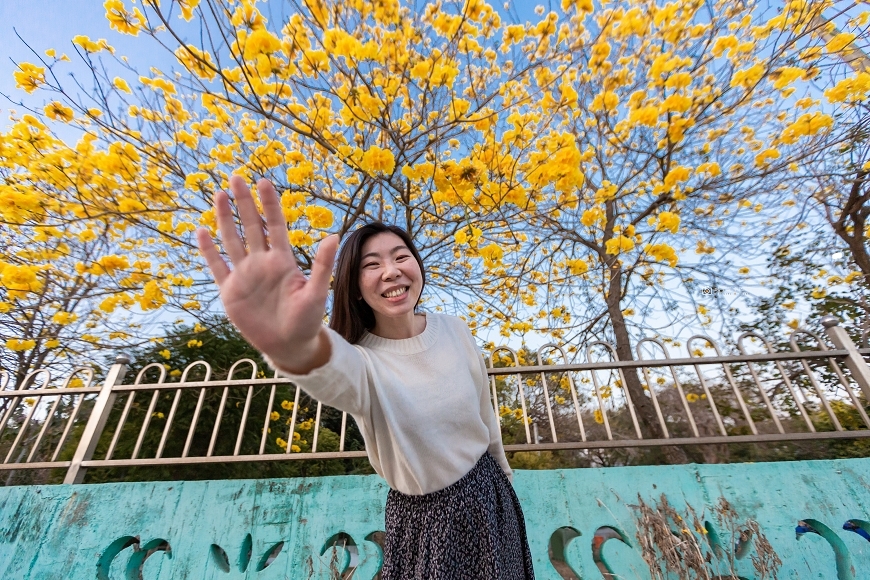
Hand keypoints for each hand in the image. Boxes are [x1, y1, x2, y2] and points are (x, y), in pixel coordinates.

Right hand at [196, 176, 337, 372]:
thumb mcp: (317, 292)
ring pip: (232, 241)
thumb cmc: (308, 319)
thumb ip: (323, 265)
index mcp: (283, 261)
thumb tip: (334, 235)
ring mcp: (244, 276)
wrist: (290, 345)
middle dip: (243, 202)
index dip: (269, 204)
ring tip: (219, 195)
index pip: (274, 225)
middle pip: (250, 226)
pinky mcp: (230, 292)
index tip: (264, 181)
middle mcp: (262, 263)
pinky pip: (217, 267)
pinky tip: (201, 231)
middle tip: (235, 176)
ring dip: (224, 219)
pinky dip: (209, 251)